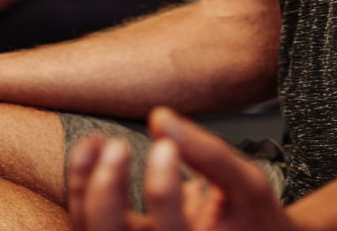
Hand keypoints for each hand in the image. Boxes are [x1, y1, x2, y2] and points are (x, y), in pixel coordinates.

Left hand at [68, 108, 294, 230]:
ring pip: (91, 229)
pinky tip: (92, 149)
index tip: (166, 146)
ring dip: (84, 183)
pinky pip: (87, 221)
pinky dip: (82, 185)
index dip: (162, 189)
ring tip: (97, 141)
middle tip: (118, 147)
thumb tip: (160, 118)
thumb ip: (208, 152)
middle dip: (106, 191)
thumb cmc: (254, 216)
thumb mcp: (247, 182)